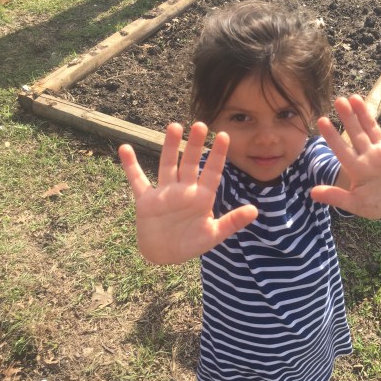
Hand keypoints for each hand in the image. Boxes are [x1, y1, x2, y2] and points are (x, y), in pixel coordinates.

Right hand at [118, 122, 257, 263]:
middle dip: (195, 145)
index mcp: (202, 197)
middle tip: (200, 124)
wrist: (164, 255)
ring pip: (168, 165)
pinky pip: (137, 180)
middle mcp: (183, 190)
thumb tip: (255, 210)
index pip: (212, 172)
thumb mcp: (213, 235)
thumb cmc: (190, 244)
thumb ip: (232, 222)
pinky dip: (130, 165)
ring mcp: (164, 193)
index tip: (225, 135)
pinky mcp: (146, 200)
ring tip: (174, 126)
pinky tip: (125, 148)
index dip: (218, 155)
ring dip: (170, 147)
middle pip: (190, 163)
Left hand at [311, 95, 380, 218]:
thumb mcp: (355, 204)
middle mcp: (369, 155)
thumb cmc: (375, 205)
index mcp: (357, 168)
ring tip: (355, 97)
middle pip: (356, 133)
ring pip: (372, 128)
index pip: (341, 148)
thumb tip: (311, 193)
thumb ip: (335, 197)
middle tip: (339, 100)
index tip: (321, 120)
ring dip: (365, 113)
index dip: (332, 135)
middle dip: (348, 117)